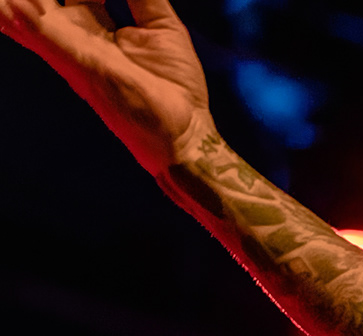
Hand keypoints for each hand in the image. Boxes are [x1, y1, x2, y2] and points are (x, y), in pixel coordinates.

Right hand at [1, 0, 210, 174]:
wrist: (185, 136)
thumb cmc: (175, 89)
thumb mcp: (161, 25)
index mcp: (93, 23)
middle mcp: (75, 33)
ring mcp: (72, 47)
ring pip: (29, 7)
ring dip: (23, 2)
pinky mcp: (77, 61)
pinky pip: (39, 27)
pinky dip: (17, 14)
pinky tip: (12, 5)